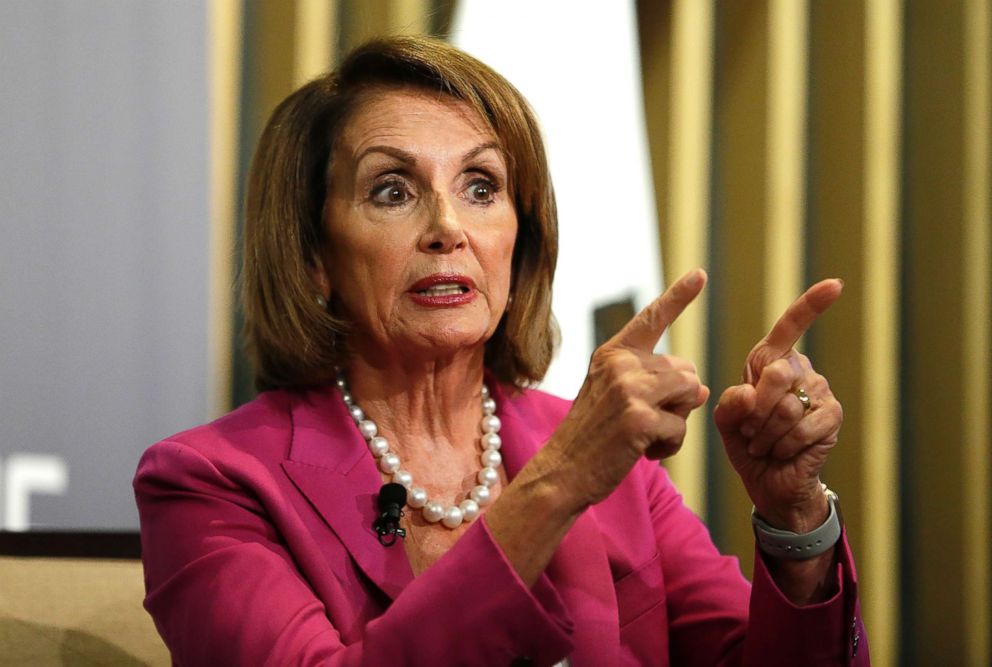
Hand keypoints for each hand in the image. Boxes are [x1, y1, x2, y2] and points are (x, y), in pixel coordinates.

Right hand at [545, 269, 709, 508]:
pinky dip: (670, 446)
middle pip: (686, 370)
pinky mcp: (640, 417)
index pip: (652, 318)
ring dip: (677, 420)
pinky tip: (643, 451)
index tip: (700, 274)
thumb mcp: (616, 397)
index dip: (679, 295)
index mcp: (613, 353)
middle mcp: (621, 363)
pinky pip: (681, 427)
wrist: (563, 471)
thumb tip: (701, 388)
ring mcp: (630, 388)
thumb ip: (656, 384)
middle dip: (678, 400)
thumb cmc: (592, 437)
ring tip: (646, 435)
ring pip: (690, 394)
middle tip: (645, 421)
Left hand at [714, 279, 843, 531]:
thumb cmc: (746, 444)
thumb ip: (731, 403)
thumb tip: (750, 394)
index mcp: (771, 361)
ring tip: (764, 444)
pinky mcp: (833, 417)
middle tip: (749, 430)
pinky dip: (783, 445)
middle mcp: (801, 370)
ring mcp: (821, 392)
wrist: (768, 481)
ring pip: (786, 407)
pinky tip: (782, 452)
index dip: (811, 305)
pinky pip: (802, 427)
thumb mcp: (727, 421)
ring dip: (766, 434)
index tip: (836, 284)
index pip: (790, 327)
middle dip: (755, 409)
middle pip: (776, 374)